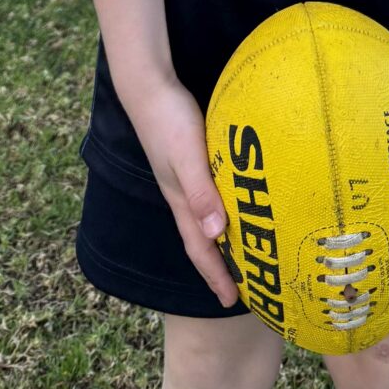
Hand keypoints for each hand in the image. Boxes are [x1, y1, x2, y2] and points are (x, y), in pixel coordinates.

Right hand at [121, 75, 238, 307]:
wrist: (148, 86)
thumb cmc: (170, 120)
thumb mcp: (188, 156)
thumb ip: (201, 192)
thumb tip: (217, 234)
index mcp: (180, 200)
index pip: (200, 247)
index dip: (215, 275)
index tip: (231, 302)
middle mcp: (180, 193)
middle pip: (200, 238)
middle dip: (217, 265)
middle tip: (239, 288)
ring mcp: (181, 177)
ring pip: (202, 219)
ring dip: (218, 240)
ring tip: (237, 252)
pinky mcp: (187, 159)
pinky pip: (206, 196)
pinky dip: (218, 210)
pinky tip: (229, 202)